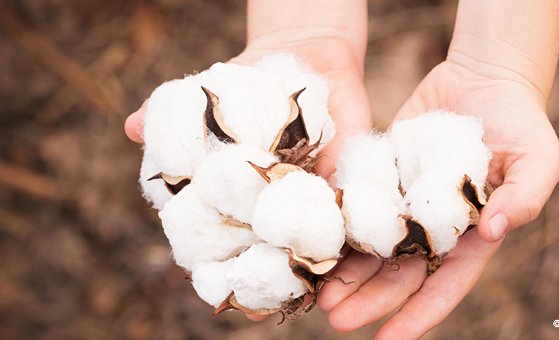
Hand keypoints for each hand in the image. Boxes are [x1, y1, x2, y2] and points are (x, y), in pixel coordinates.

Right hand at [123, 37, 371, 320]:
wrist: (306, 57)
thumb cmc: (248, 81)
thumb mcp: (208, 97)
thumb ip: (170, 117)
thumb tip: (133, 127)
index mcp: (228, 200)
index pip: (214, 245)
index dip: (210, 268)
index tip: (210, 286)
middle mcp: (266, 211)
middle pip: (259, 257)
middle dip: (259, 281)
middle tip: (258, 303)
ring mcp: (305, 205)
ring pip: (303, 250)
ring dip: (300, 272)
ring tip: (300, 293)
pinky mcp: (342, 192)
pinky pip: (346, 224)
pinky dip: (344, 244)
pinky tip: (341, 261)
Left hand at [318, 59, 558, 337]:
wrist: (483, 79)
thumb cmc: (520, 122)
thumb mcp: (539, 158)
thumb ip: (525, 197)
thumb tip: (494, 231)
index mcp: (471, 235)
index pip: (444, 285)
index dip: (418, 314)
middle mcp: (434, 228)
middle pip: (400, 274)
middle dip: (370, 299)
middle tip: (336, 318)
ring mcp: (405, 203)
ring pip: (373, 248)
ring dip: (348, 273)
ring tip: (319, 294)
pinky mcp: (383, 178)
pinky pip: (358, 207)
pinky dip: (340, 227)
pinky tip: (317, 244)